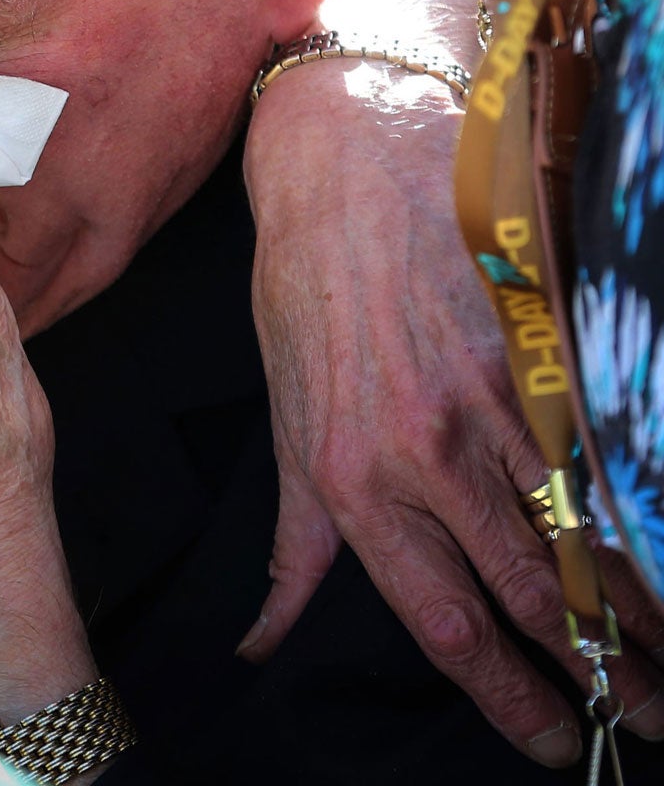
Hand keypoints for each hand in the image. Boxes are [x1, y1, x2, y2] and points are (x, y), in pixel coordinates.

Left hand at [244, 0, 663, 764]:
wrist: (345, 160)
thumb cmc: (306, 289)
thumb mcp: (282, 418)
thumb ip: (292, 543)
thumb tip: (261, 638)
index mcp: (352, 477)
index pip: (442, 621)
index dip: (506, 696)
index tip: (555, 744)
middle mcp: (427, 449)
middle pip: (534, 592)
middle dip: (605, 675)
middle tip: (654, 728)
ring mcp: (495, 395)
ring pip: (588, 526)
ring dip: (647, 605)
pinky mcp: (544, 342)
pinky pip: (612, 443)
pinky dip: (650, 503)